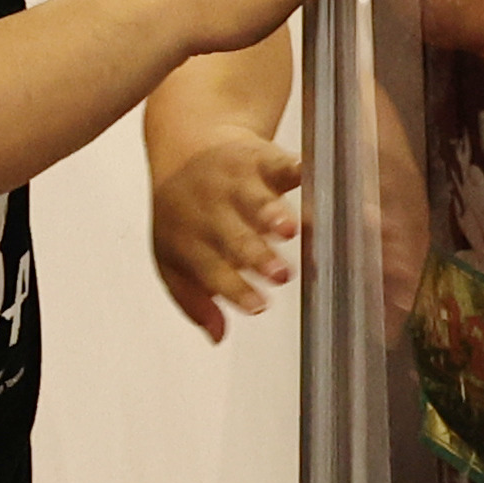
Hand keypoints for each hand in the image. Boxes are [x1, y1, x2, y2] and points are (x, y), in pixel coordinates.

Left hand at [149, 125, 305, 341]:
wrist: (186, 146)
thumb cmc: (185, 214)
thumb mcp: (174, 258)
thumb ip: (194, 300)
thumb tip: (217, 336)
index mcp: (188, 238)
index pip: (209, 269)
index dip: (234, 288)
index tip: (259, 305)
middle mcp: (210, 210)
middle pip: (233, 236)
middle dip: (257, 256)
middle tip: (280, 275)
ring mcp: (235, 182)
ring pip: (255, 199)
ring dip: (272, 214)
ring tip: (291, 230)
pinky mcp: (259, 158)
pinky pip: (279, 164)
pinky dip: (295, 170)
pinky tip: (309, 179)